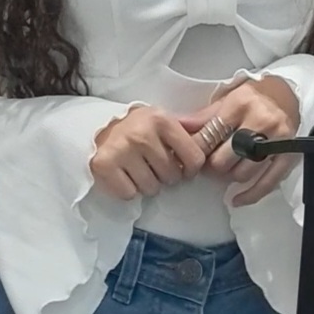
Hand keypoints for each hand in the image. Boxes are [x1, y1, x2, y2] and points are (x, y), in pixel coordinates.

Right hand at [90, 106, 206, 200]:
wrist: (100, 127)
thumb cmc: (139, 128)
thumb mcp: (163, 122)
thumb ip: (187, 132)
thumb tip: (212, 142)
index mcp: (161, 119)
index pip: (194, 158)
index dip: (191, 168)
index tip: (182, 166)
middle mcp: (142, 133)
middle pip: (172, 176)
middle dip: (166, 175)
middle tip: (154, 164)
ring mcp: (122, 149)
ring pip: (151, 188)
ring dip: (148, 184)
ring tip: (139, 168)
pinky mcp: (104, 165)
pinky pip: (130, 194)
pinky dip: (129, 189)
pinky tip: (125, 174)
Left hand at [178, 77, 299, 206]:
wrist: (287, 92)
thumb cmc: (253, 96)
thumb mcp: (227, 98)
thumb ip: (205, 117)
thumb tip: (180, 126)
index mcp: (240, 104)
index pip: (211, 135)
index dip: (198, 149)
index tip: (192, 156)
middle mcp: (260, 121)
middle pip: (224, 159)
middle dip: (212, 166)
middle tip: (208, 165)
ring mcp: (276, 140)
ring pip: (243, 173)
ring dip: (229, 177)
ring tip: (225, 169)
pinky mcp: (289, 155)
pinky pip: (267, 183)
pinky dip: (250, 195)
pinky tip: (236, 199)